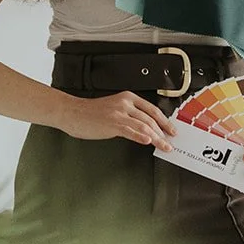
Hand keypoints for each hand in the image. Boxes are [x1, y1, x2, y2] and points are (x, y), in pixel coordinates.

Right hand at [61, 91, 176, 151]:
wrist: (72, 112)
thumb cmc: (91, 113)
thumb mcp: (114, 108)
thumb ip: (129, 114)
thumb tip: (146, 129)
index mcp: (128, 98)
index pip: (152, 109)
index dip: (165, 121)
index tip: (171, 130)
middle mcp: (125, 103)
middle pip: (150, 119)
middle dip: (163, 132)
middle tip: (170, 142)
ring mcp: (119, 113)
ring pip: (144, 126)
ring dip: (156, 138)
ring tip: (164, 146)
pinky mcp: (112, 123)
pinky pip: (130, 130)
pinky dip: (141, 136)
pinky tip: (148, 141)